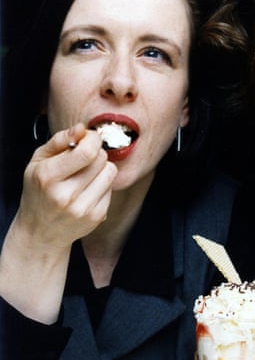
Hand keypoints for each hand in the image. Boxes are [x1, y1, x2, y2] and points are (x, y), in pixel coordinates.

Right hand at [17, 123, 116, 245]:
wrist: (41, 232)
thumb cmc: (39, 191)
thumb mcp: (38, 161)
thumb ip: (60, 140)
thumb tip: (82, 128)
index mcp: (48, 176)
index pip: (86, 152)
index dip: (93, 139)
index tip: (89, 138)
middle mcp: (65, 195)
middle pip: (101, 159)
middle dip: (96, 152)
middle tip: (85, 157)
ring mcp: (82, 208)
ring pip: (110, 172)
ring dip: (102, 168)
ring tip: (87, 174)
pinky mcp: (96, 217)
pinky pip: (112, 188)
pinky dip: (103, 185)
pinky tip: (88, 190)